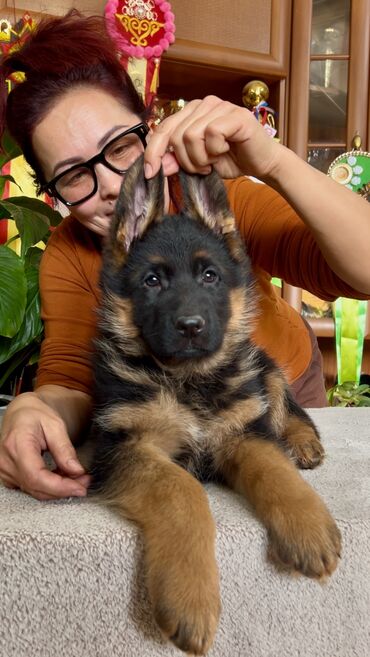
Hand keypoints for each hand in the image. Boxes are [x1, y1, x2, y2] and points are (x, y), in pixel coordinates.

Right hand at [0, 392, 89, 499]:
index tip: (80, 487)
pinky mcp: (8, 475)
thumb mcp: (55, 425)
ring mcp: (4, 470)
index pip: (37, 476)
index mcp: (17, 445)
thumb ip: (65, 449)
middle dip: (64, 489)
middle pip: (36, 487)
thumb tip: (76, 471)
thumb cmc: (34, 414)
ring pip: (34, 490)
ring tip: (75, 477)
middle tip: (84, 481)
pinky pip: (30, 487)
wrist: (19, 413)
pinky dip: (48, 486)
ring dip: (57, 489)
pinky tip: (60, 477)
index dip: (60, 487)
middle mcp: (6, 461)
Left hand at [144, 95, 279, 180]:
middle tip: (202, 168)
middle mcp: (203, 105)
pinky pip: (211, 133)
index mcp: (190, 113)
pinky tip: (225, 151)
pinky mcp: (234, 114)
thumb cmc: (231, 161)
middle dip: (185, 161)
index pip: (162, 128)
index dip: (153, 152)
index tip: (150, 174)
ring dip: (200, 157)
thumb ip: (178, 161)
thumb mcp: (198, 164)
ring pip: (190, 135)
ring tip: (213, 162)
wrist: (262, 163)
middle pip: (175, 135)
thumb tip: (157, 165)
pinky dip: (215, 150)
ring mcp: (219, 106)